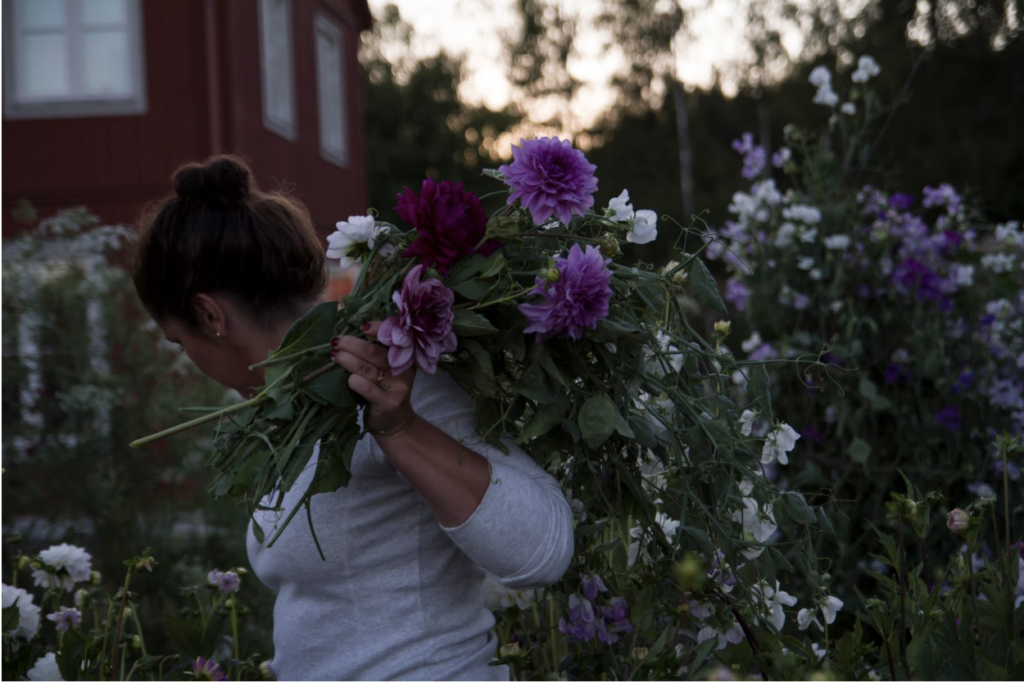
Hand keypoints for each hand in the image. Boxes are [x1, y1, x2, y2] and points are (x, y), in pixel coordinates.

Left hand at [331, 322, 416, 437]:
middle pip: (376, 353)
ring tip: (335, 355)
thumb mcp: (388, 370)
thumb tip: (349, 334)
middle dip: (353, 344)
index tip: (362, 326)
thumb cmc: (386, 391)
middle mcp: (404, 370)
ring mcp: (398, 388)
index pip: (393, 338)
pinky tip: (348, 379)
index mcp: (405, 357)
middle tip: (337, 341)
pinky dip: (355, 382)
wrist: (396, 422)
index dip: (378, 329)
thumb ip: (376, 353)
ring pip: (369, 369)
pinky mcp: (388, 403)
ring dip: (349, 360)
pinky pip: (368, 389)